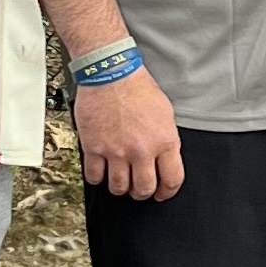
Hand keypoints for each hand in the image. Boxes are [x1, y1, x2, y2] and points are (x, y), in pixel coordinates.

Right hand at [74, 66, 184, 198]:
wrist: (110, 73)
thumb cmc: (137, 87)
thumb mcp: (165, 114)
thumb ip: (166, 140)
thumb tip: (165, 158)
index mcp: (164, 141)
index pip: (172, 180)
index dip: (167, 192)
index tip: (162, 193)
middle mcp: (141, 150)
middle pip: (144, 189)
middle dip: (142, 193)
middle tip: (139, 189)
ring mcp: (116, 151)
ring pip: (118, 188)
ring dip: (120, 188)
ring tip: (120, 181)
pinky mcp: (94, 148)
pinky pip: (94, 177)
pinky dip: (98, 179)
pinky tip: (101, 172)